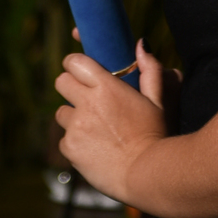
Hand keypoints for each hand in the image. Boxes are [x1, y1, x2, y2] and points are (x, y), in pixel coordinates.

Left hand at [55, 39, 169, 202]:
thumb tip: (141, 43)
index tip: (81, 70)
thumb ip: (149, 70)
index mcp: (107, 87)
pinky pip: (65, 139)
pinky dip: (75, 143)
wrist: (147, 174)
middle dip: (70, 86)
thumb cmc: (155, 135)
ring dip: (73, 117)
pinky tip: (94, 148)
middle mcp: (87, 103)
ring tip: (93, 128)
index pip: (74, 62)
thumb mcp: (157, 101)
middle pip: (61, 82)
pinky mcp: (70, 148)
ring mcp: (76, 127)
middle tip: (84, 97)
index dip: (75, 64)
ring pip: (61, 113)